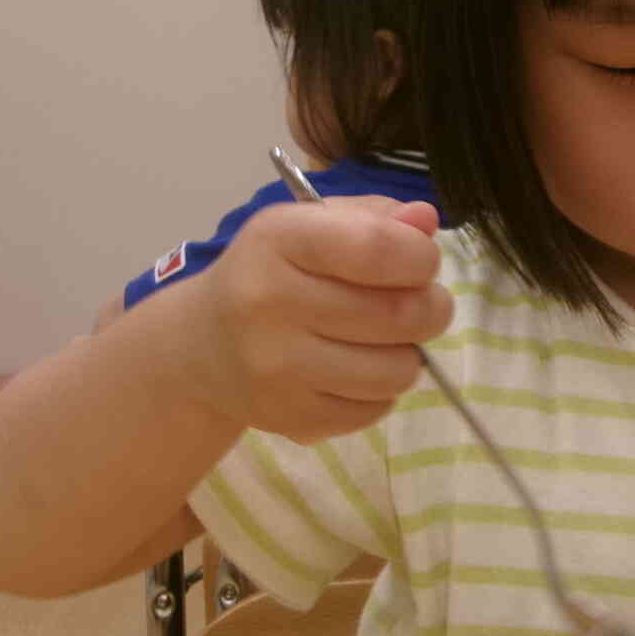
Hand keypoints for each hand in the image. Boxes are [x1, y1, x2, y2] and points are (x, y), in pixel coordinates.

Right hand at [181, 195, 449, 442]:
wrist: (204, 345)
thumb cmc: (276, 272)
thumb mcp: (314, 225)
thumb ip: (376, 218)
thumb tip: (425, 221)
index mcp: (278, 239)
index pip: (376, 248)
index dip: (420, 256)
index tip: (422, 262)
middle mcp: (268, 301)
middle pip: (399, 314)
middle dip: (431, 308)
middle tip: (419, 305)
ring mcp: (276, 367)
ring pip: (396, 371)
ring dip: (407, 356)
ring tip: (384, 340)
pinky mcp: (289, 417)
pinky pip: (375, 409)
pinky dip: (380, 392)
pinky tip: (354, 371)